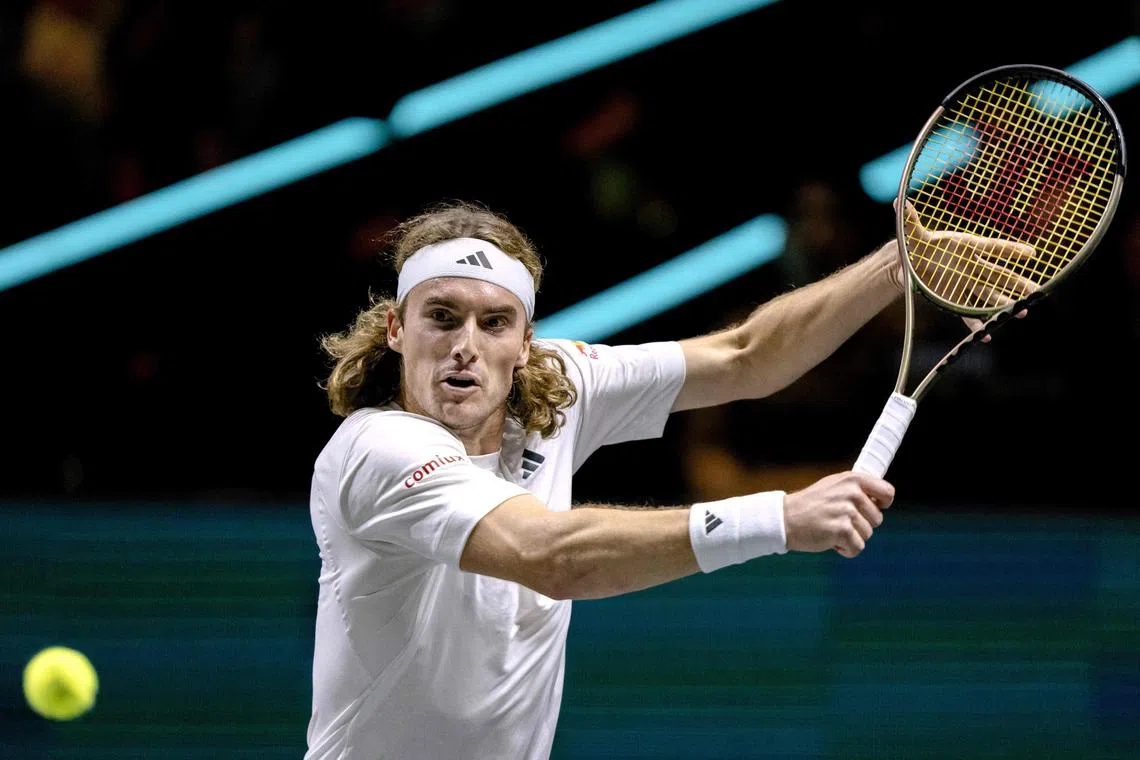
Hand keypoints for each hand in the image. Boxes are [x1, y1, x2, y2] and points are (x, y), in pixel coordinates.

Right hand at [783, 471, 893, 557]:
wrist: (784, 519)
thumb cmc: (810, 504)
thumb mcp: (833, 486)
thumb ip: (856, 489)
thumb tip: (880, 498)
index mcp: (853, 479)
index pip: (887, 492)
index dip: (883, 504)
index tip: (873, 508)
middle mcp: (852, 493)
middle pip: (877, 519)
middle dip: (861, 525)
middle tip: (839, 521)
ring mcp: (847, 511)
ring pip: (867, 534)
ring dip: (851, 537)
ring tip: (832, 530)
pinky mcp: (842, 530)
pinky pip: (858, 547)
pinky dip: (846, 550)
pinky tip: (831, 541)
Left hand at [895, 199, 1036, 339]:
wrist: (907, 264)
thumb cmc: (916, 245)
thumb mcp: (913, 235)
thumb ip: (910, 221)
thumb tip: (898, 202)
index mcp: (967, 247)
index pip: (994, 248)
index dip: (1012, 250)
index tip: (1032, 253)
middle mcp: (971, 266)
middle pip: (999, 275)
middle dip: (1018, 284)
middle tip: (1036, 291)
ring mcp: (965, 284)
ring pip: (989, 296)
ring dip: (1004, 305)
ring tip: (1022, 313)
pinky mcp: (954, 299)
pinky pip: (968, 314)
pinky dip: (976, 324)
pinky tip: (985, 335)